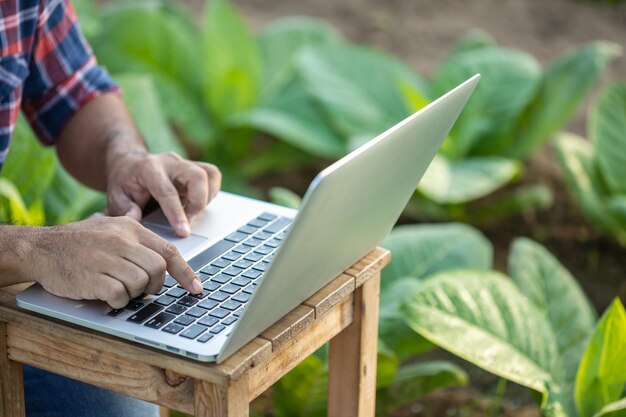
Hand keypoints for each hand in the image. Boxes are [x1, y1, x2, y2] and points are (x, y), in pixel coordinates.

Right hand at [26, 216, 202, 307]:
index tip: (197, 289)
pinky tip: (104, 294)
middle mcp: (120, 240)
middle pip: (158, 269)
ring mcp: (106, 258)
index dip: (186, 273)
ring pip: (140, 283)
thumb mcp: (109, 229)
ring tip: (116, 286)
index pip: (168, 250)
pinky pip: (119, 296)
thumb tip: (165, 261)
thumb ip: (136, 240)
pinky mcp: (92, 277)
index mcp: (130, 228)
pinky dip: (116, 301)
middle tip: (142, 289)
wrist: (39, 248)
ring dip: (132, 293)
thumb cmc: (78, 242)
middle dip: (154, 286)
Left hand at [106, 151, 220, 236]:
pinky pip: (212, 175)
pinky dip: (210, 192)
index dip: (177, 213)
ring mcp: (184, 162)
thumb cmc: (124, 183)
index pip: (168, 192)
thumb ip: (124, 209)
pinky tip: (197, 204)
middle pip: (197, 176)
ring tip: (193, 213)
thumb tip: (137, 218)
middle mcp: (170, 162)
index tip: (184, 232)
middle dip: (199, 202)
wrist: (130, 164)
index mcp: (149, 168)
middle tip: (190, 221)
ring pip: (209, 174)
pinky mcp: (194, 166)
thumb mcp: (115, 197)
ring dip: (207, 197)